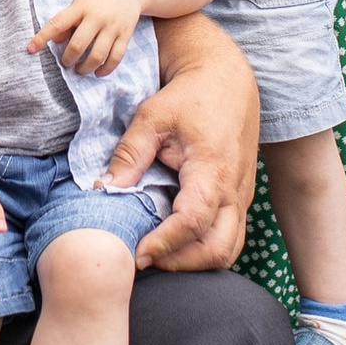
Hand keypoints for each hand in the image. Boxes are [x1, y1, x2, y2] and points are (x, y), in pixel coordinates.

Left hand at [32, 0, 147, 78]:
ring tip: (80, 69)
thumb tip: (54, 41)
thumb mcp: (79, 1)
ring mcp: (112, 27)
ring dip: (85, 68)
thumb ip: (67, 20)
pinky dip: (105, 69)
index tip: (31, 49)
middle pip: (78, 44)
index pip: (57, 23)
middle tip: (66, 63)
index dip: (42, 37)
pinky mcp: (126, 35)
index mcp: (81, 7)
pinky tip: (98, 72)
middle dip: (68, 59)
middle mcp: (97, 17)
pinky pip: (115, 57)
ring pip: (97, 55)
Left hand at [104, 28, 258, 271]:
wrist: (227, 80)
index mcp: (213, 169)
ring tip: (158, 254)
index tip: (137, 254)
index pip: (193, 221)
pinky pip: (230, 237)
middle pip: (219, 249)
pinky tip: (175, 242)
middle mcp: (235, 190)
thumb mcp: (152, 117)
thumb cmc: (190, 96)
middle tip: (145, 259)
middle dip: (181, 264)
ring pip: (228, 249)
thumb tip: (103, 188)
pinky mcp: (240, 198)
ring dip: (194, 261)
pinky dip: (204, 249)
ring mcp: (242, 197)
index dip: (165, 244)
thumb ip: (129, 155)